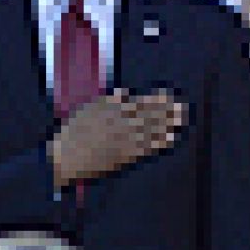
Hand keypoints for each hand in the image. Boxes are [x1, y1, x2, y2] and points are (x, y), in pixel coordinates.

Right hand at [48, 89, 184, 186]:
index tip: (168, 96)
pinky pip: (147, 147)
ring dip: (168, 124)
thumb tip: (124, 93)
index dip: (157, 99)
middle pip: (150, 114)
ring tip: (181, 119)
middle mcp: (121, 121)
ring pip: (152, 129)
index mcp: (113, 108)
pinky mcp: (125, 155)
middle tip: (182, 108)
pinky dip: (160, 142)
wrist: (67, 156)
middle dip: (167, 110)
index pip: (140, 102)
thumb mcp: (89, 109)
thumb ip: (109, 101)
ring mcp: (124, 138)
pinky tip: (171, 138)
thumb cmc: (75, 131)